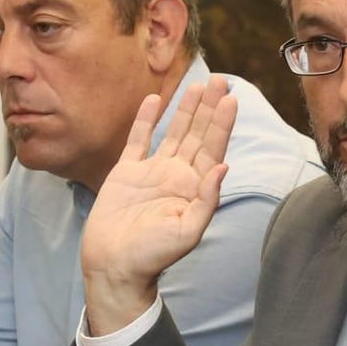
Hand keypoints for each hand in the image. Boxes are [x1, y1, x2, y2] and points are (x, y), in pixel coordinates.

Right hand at [79, 76, 236, 333]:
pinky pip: (139, 140)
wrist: (115, 265)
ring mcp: (152, 171)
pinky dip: (146, 120)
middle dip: (210, 108)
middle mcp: (177, 175)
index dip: (222, 124)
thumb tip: (224, 167)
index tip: (231, 99)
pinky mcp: (127, 172)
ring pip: (174, 132)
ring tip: (197, 84)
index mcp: (194, 188)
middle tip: (221, 80)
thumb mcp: (187, 231)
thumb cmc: (153, 255)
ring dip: (186, 109)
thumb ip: (207, 199)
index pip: (214, 149)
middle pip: (198, 134)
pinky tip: (155, 99)